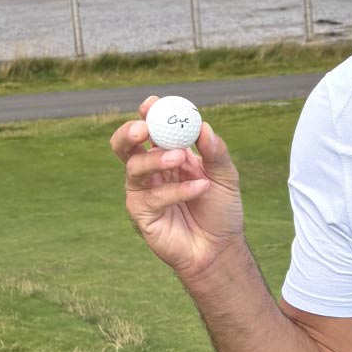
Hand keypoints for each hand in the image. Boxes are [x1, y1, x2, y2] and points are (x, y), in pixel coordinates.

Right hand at [110, 96, 245, 283]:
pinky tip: (200, 188)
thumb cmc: (220, 210)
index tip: (153, 103)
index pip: (151, 130)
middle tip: (145, 128)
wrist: (220, 248)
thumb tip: (203, 126)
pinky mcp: (142, 214)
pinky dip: (177, 190)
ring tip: (181, 158)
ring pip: (134, 168)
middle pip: (125, 145)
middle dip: (130, 133)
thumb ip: (215, 151)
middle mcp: (151, 171)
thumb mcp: (225, 176)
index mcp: (167, 154)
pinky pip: (153, 197)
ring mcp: (143, 192)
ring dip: (156, 159)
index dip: (148, 114)